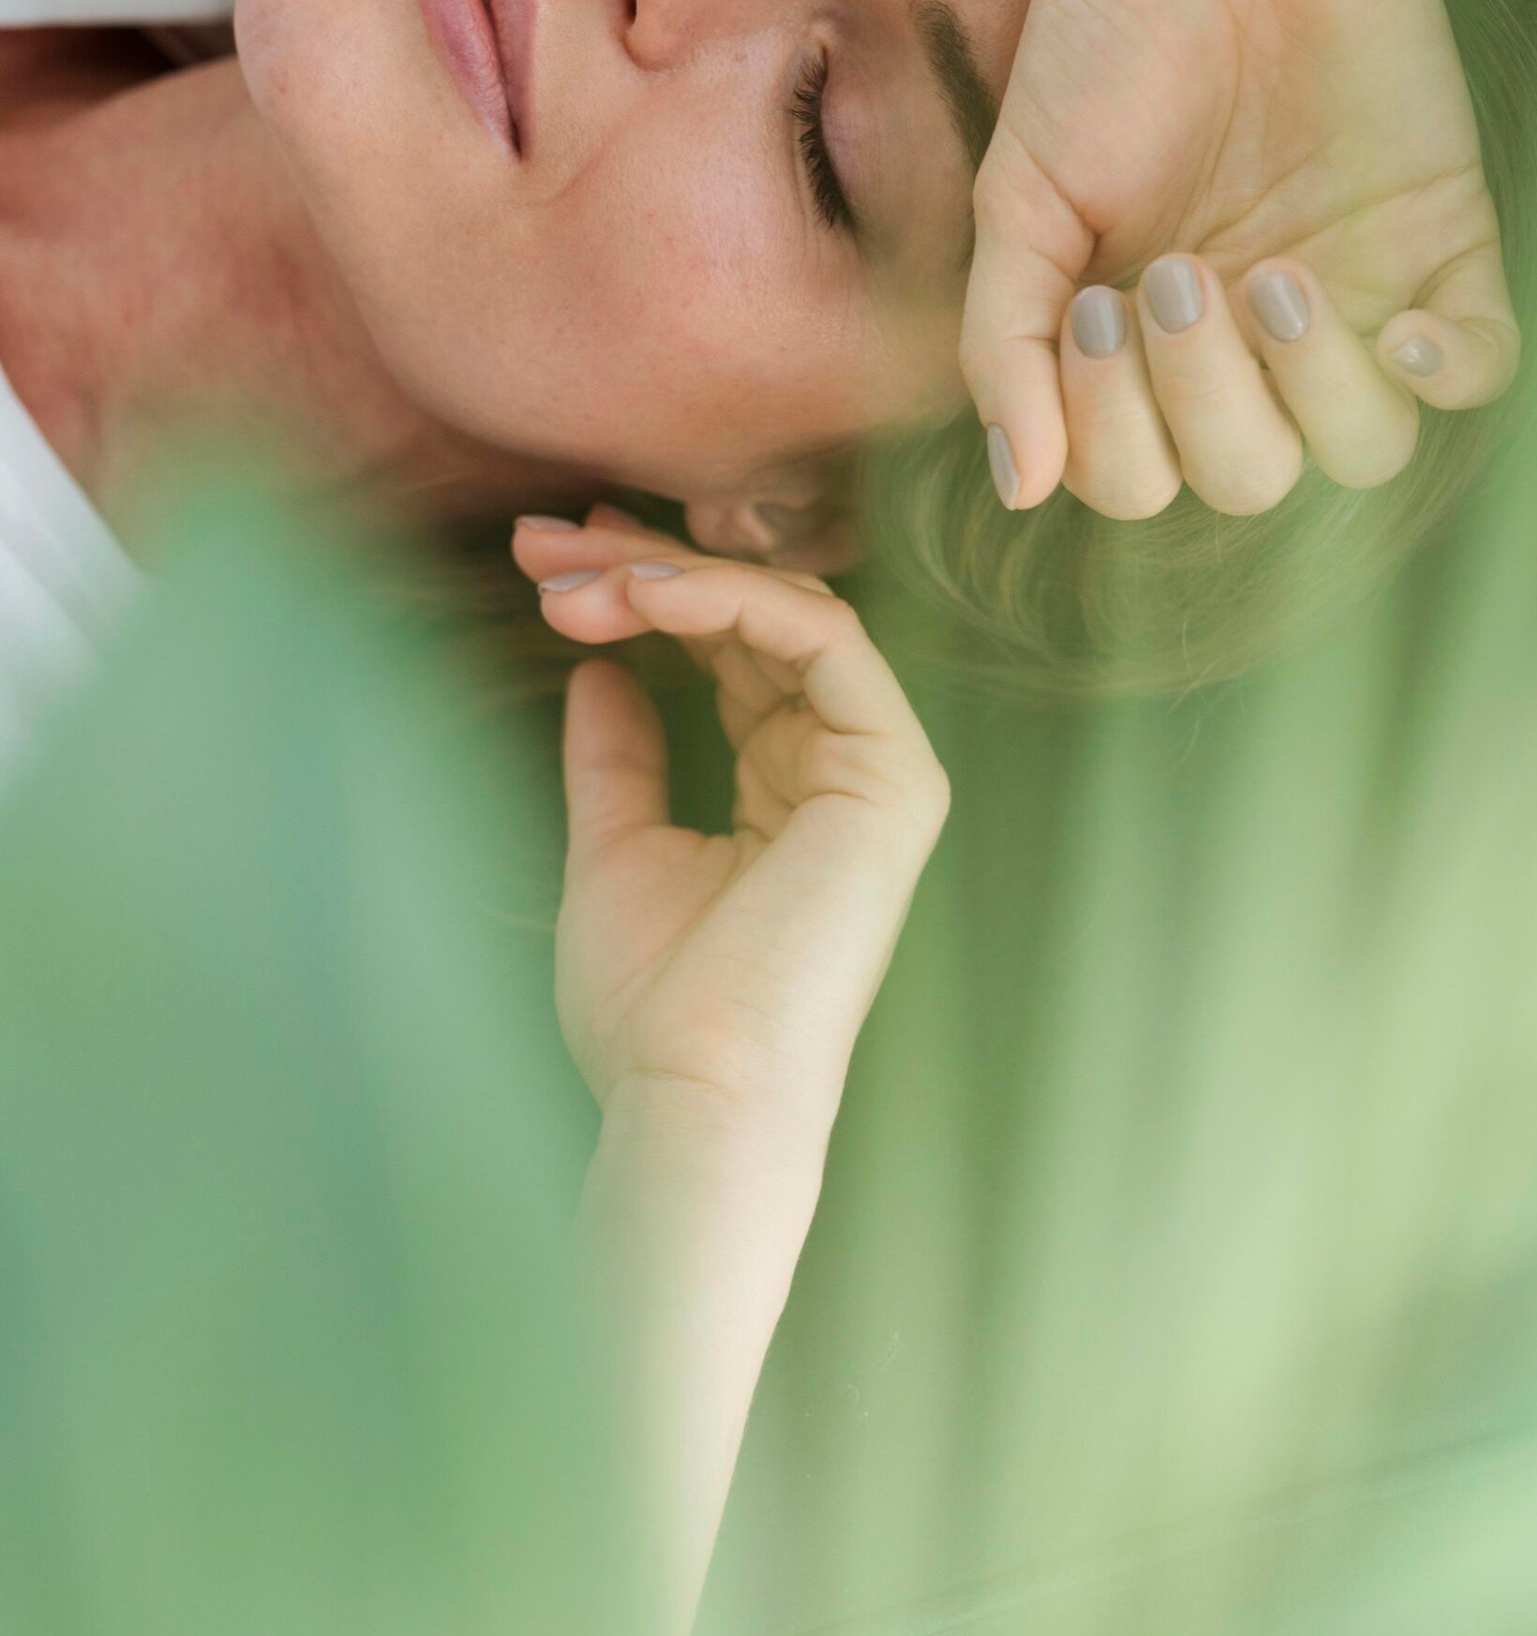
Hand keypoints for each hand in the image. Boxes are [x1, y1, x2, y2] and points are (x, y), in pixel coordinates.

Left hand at [511, 510, 949, 1136]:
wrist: (692, 1094)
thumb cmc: (652, 1007)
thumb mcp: (613, 850)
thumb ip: (616, 756)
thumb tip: (600, 667)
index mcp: (786, 787)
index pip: (728, 650)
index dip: (643, 591)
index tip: (546, 563)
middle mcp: (842, 768)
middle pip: (754, 620)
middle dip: (643, 566)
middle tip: (544, 541)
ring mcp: (878, 770)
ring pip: (789, 612)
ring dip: (673, 575)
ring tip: (575, 572)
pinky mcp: (894, 776)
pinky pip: (824, 640)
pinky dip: (733, 600)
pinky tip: (644, 592)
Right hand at [964, 0, 1519, 516]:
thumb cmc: (1101, 45)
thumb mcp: (1020, 201)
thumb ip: (1005, 345)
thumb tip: (1020, 486)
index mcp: (1147, 352)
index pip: (1142, 479)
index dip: (1116, 434)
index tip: (1094, 307)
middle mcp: (1250, 347)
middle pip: (1251, 476)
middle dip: (1203, 400)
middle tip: (1174, 276)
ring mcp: (1352, 297)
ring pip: (1364, 448)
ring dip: (1313, 391)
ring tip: (1270, 275)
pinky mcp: (1440, 238)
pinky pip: (1482, 367)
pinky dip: (1447, 374)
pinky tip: (1398, 330)